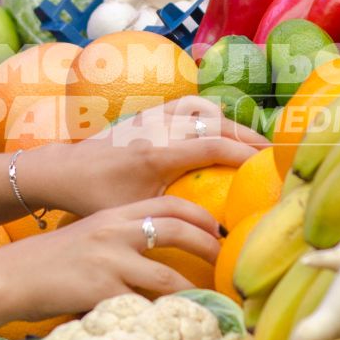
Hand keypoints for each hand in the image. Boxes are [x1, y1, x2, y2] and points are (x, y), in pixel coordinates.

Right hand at [0, 197, 224, 322]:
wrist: (10, 276)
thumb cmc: (48, 261)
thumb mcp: (88, 235)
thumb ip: (119, 239)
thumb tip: (153, 254)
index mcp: (113, 215)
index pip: (168, 204)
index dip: (199, 215)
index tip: (217, 229)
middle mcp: (115, 232)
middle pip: (176, 228)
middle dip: (207, 245)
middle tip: (224, 262)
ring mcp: (109, 262)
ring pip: (167, 275)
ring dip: (192, 290)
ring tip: (206, 300)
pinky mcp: (101, 291)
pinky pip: (142, 305)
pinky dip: (161, 315)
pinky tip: (173, 324)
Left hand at [29, 97, 266, 218]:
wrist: (64, 170)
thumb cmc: (96, 199)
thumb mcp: (137, 214)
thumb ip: (173, 218)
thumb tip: (212, 236)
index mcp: (158, 154)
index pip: (215, 147)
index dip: (247, 155)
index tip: (271, 167)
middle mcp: (160, 128)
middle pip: (218, 125)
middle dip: (250, 139)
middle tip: (276, 155)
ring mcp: (154, 116)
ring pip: (206, 110)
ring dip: (233, 124)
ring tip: (255, 143)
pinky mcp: (148, 112)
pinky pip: (189, 104)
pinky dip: (211, 111)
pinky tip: (223, 125)